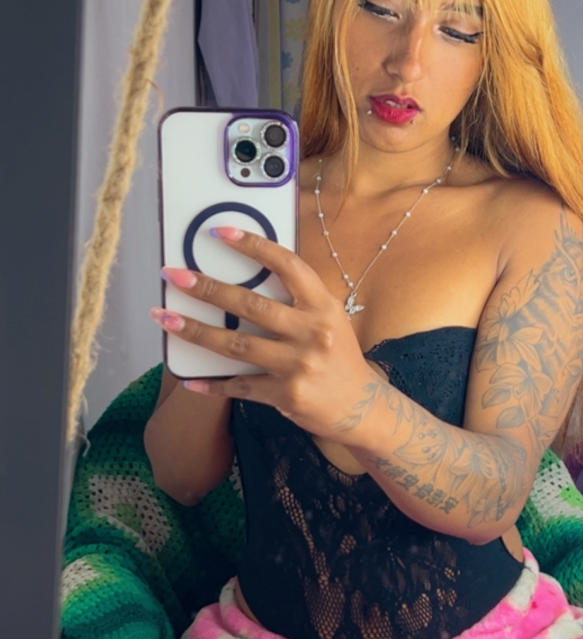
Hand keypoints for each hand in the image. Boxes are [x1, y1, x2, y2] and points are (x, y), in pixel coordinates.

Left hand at [150, 227, 374, 437]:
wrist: (361, 406)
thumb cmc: (338, 356)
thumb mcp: (329, 318)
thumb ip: (297, 299)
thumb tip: (249, 272)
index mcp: (322, 306)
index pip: (287, 265)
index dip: (253, 246)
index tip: (220, 233)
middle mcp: (311, 332)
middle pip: (250, 305)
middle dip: (207, 288)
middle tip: (174, 276)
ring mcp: (297, 366)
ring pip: (235, 346)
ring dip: (196, 331)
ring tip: (165, 318)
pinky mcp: (285, 395)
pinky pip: (240, 386)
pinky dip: (212, 385)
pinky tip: (188, 379)